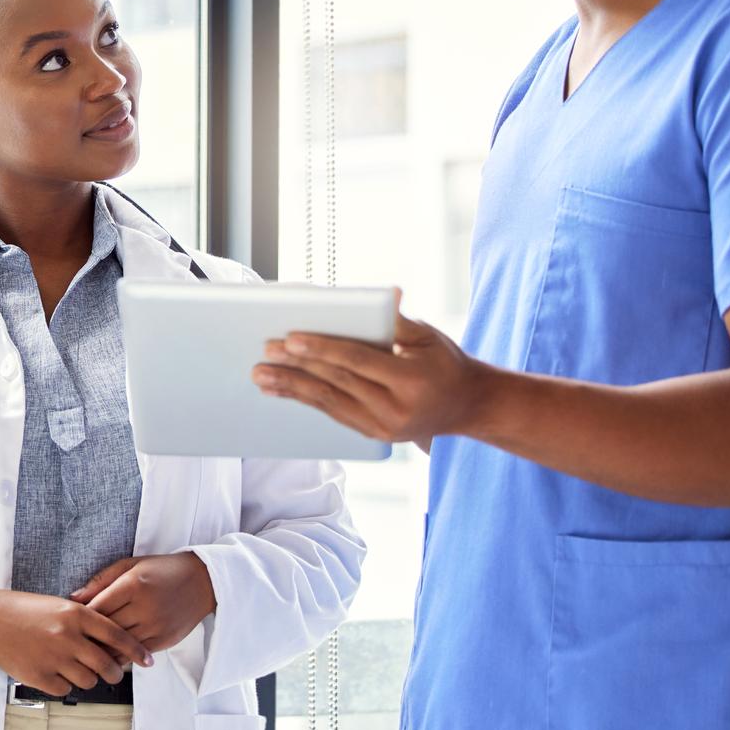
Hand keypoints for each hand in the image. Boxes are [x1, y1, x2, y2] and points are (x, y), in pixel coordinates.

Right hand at [0, 588, 151, 695]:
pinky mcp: (40, 676)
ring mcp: (54, 657)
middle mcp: (68, 636)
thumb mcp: (59, 606)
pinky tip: (55, 672)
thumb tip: (111, 644)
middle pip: (108, 665)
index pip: (118, 636)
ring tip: (76, 668)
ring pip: (89, 680)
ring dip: (88, 678)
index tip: (148, 660)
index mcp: (76, 614)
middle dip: (115, 672)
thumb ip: (85, 622)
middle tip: (114, 673)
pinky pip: (66, 689)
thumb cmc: (24, 610)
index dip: (137, 651)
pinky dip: (65, 684)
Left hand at [71, 554, 215, 651]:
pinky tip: (111, 654)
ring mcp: (156, 626)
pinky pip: (136, 654)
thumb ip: (101, 581)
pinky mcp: (165, 640)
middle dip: (88, 636)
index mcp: (133, 585)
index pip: (97, 608)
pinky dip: (121, 656)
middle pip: (106, 629)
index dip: (81, 618)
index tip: (71, 622)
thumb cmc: (163, 570)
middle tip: (73, 641)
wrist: (203, 581)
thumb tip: (73, 598)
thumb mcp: (131, 565)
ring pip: (119, 646)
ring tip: (88, 651)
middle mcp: (145, 607)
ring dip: (102, 650)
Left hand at [253, 293, 486, 451]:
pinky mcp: (373, 434)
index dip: (323, 349)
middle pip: (337, 383)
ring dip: (291, 388)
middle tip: (266, 352)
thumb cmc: (446, 363)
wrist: (467, 407)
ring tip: (261, 375)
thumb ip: (398, 320)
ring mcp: (384, 426)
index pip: (358, 362)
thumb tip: (382, 295)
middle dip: (298, 366)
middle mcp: (396, 409)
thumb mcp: (429, 337)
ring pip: (329, 403)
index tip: (290, 338)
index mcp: (412, 381)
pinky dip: (306, 400)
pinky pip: (333, 414)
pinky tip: (283, 389)